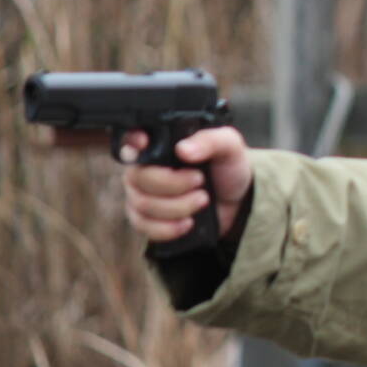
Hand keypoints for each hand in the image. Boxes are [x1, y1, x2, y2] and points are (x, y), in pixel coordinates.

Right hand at [120, 127, 252, 243]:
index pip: (130, 139)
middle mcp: (143, 168)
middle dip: (174, 184)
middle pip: (139, 177)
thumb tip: (183, 149)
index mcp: (160, 144)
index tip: (143, 144)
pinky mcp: (145, 220)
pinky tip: (189, 223)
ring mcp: (141, 194)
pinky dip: (169, 227)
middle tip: (201, 181)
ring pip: (143, 204)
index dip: (132, 142)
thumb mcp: (229, 147)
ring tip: (203, 200)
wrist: (236, 202)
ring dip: (178, 207)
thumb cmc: (227, 168)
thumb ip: (210, 141)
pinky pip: (144, 227)